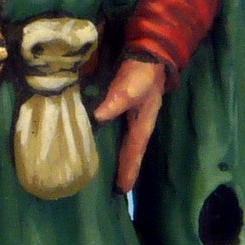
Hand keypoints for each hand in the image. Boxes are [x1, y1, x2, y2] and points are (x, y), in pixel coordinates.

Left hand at [92, 57, 167, 193]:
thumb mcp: (131, 89)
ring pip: (121, 143)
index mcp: (142, 126)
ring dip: (115, 157)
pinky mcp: (120, 108)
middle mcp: (136, 125)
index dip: (128, 171)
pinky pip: (113, 130)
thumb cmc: (143, 74)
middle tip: (114, 190)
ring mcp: (129, 117)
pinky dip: (106, 139)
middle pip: (129, 153)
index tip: (123, 190)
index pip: (134, 153)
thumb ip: (115, 103)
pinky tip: (96, 143)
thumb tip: (97, 119)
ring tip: (103, 173)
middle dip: (123, 169)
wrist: (148, 54)